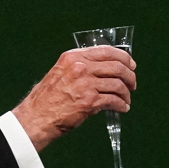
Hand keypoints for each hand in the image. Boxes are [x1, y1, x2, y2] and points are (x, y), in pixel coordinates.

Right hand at [12, 46, 136, 151]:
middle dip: (129, 76)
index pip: (106, 51)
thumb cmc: (47, 98)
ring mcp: (85, 84)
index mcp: (74, 57)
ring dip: (126, 93)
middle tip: (132, 84)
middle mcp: (80, 67)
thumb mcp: (61, 72)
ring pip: (118, 84)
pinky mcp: (89, 101)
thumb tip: (103, 68)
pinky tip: (122, 108)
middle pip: (117, 66)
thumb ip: (80, 67)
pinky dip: (121, 105)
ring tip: (126, 99)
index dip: (123, 57)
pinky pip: (114, 101)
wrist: (36, 117)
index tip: (130, 65)